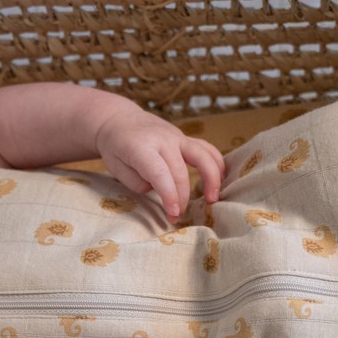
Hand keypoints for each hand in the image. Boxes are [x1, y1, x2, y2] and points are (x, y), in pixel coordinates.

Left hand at [95, 111, 226, 222]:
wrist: (119, 120)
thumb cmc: (116, 148)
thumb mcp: (115, 167)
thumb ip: (135, 181)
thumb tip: (159, 189)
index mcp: (141, 146)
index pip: (160, 173)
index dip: (169, 195)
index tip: (173, 214)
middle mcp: (163, 139)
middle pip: (180, 172)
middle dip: (182, 198)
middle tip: (177, 218)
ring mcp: (177, 136)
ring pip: (202, 156)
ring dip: (211, 179)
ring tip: (212, 199)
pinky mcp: (186, 138)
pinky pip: (207, 149)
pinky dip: (217, 164)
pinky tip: (222, 180)